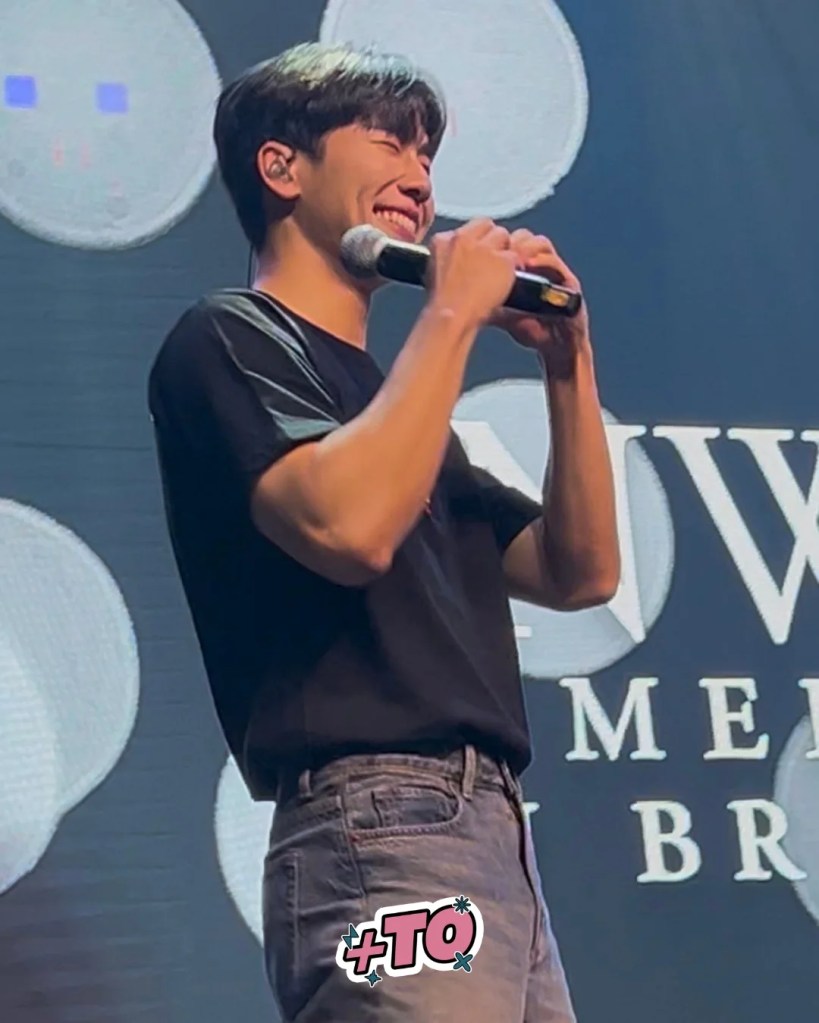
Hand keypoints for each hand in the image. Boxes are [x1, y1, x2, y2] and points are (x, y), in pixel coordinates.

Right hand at [425, 219, 518, 329]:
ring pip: (502, 235)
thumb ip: (448, 258)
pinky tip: (508, 279)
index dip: (474, 239)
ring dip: (503, 248)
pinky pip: (514, 256)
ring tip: (500, 268)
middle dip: (490, 238)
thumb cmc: (441, 303)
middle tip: (491, 258)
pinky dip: (513, 267)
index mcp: (443, 240)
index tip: (475, 251)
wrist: (451, 315)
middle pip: (486, 225)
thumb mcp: (434, 272)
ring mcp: (485, 248)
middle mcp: (464, 238)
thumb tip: (457, 260)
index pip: (466, 228)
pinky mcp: (504, 260)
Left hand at [488, 229, 589, 370]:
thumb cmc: (531, 328)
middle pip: (522, 238)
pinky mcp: (569, 282)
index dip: (493, 243)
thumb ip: (486, 301)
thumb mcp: (502, 313)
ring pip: (541, 244)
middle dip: (508, 241)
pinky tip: (529, 264)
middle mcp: (538, 265)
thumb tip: (458, 297)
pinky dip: (543, 262)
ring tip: (512, 255)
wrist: (555, 347)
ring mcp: (554, 271)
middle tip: (495, 249)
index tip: (478, 247)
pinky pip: (556, 264)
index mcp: (522, 268)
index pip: (507, 242)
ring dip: (525, 247)